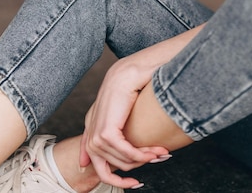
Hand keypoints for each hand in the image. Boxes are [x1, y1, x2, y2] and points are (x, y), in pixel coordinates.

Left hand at [79, 59, 168, 188]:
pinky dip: (141, 155)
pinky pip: (124, 153)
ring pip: (120, 160)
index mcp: (91, 124)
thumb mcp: (119, 109)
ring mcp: (97, 132)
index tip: (134, 182)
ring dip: (143, 159)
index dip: (113, 176)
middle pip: (108, 167)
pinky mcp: (107, 131)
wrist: (129, 70)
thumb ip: (112, 128)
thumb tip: (104, 151)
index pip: (95, 160)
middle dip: (134, 168)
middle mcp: (91, 131)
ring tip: (161, 152)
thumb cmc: (129, 84)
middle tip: (157, 159)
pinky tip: (154, 151)